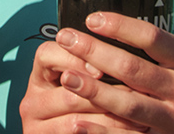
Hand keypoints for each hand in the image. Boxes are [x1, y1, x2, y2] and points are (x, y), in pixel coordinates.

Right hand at [21, 35, 143, 132]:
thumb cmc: (80, 109)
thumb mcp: (76, 83)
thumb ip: (89, 66)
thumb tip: (127, 49)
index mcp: (40, 76)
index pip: (47, 54)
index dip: (74, 59)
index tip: (100, 69)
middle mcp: (33, 100)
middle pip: (66, 92)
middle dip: (105, 93)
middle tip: (136, 93)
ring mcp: (38, 125)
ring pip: (75, 120)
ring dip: (112, 117)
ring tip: (140, 114)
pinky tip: (130, 128)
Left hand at [29, 13, 173, 133]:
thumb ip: (170, 30)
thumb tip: (137, 1)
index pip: (153, 38)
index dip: (121, 26)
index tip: (92, 18)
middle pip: (133, 69)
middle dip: (95, 52)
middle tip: (66, 38)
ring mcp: (171, 119)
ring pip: (127, 105)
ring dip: (93, 90)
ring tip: (66, 76)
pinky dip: (98, 131)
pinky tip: (75, 123)